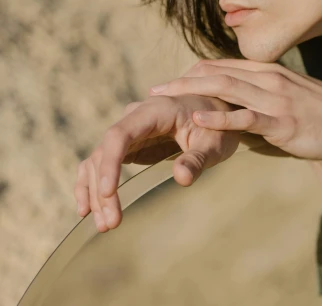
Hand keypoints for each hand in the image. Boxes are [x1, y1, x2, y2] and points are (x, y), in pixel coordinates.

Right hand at [74, 93, 271, 231]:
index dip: (110, 164)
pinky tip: (87, 210)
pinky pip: (101, 162)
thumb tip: (181, 178)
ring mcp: (129, 130)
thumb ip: (198, 159)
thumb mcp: (215, 143)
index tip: (109, 193)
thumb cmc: (219, 126)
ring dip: (96, 193)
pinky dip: (92, 185)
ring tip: (104, 225)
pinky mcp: (128, 144)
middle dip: (104, 189)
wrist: (219, 112)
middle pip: (105, 152)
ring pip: (98, 160)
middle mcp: (135, 116)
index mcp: (156, 110)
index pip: (120, 134)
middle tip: (110, 223)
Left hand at [149, 59, 321, 165]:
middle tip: (155, 89)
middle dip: (183, 81)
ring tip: (164, 98)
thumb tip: (241, 113)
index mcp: (271, 73)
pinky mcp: (282, 123)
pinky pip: (246, 119)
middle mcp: (270, 80)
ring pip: (226, 90)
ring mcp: (276, 100)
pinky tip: (199, 121)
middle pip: (218, 74)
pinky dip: (221, 119)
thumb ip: (265, 100)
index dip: (195, 73)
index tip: (172, 81)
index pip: (224, 66)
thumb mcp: (293, 99)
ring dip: (192, 93)